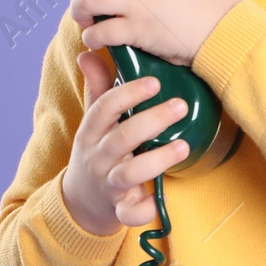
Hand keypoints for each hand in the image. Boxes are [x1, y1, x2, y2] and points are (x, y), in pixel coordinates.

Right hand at [61, 51, 193, 235]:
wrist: (81, 202)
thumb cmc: (97, 151)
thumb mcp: (93, 121)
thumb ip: (97, 88)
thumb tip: (89, 52)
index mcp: (92, 132)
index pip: (104, 108)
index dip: (128, 93)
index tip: (154, 81)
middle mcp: (98, 156)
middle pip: (122, 138)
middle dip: (152, 121)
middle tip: (181, 105)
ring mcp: (108, 184)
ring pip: (129, 173)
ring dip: (157, 160)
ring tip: (184, 146)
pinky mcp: (118, 209)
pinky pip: (129, 214)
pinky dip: (143, 210)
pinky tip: (160, 200)